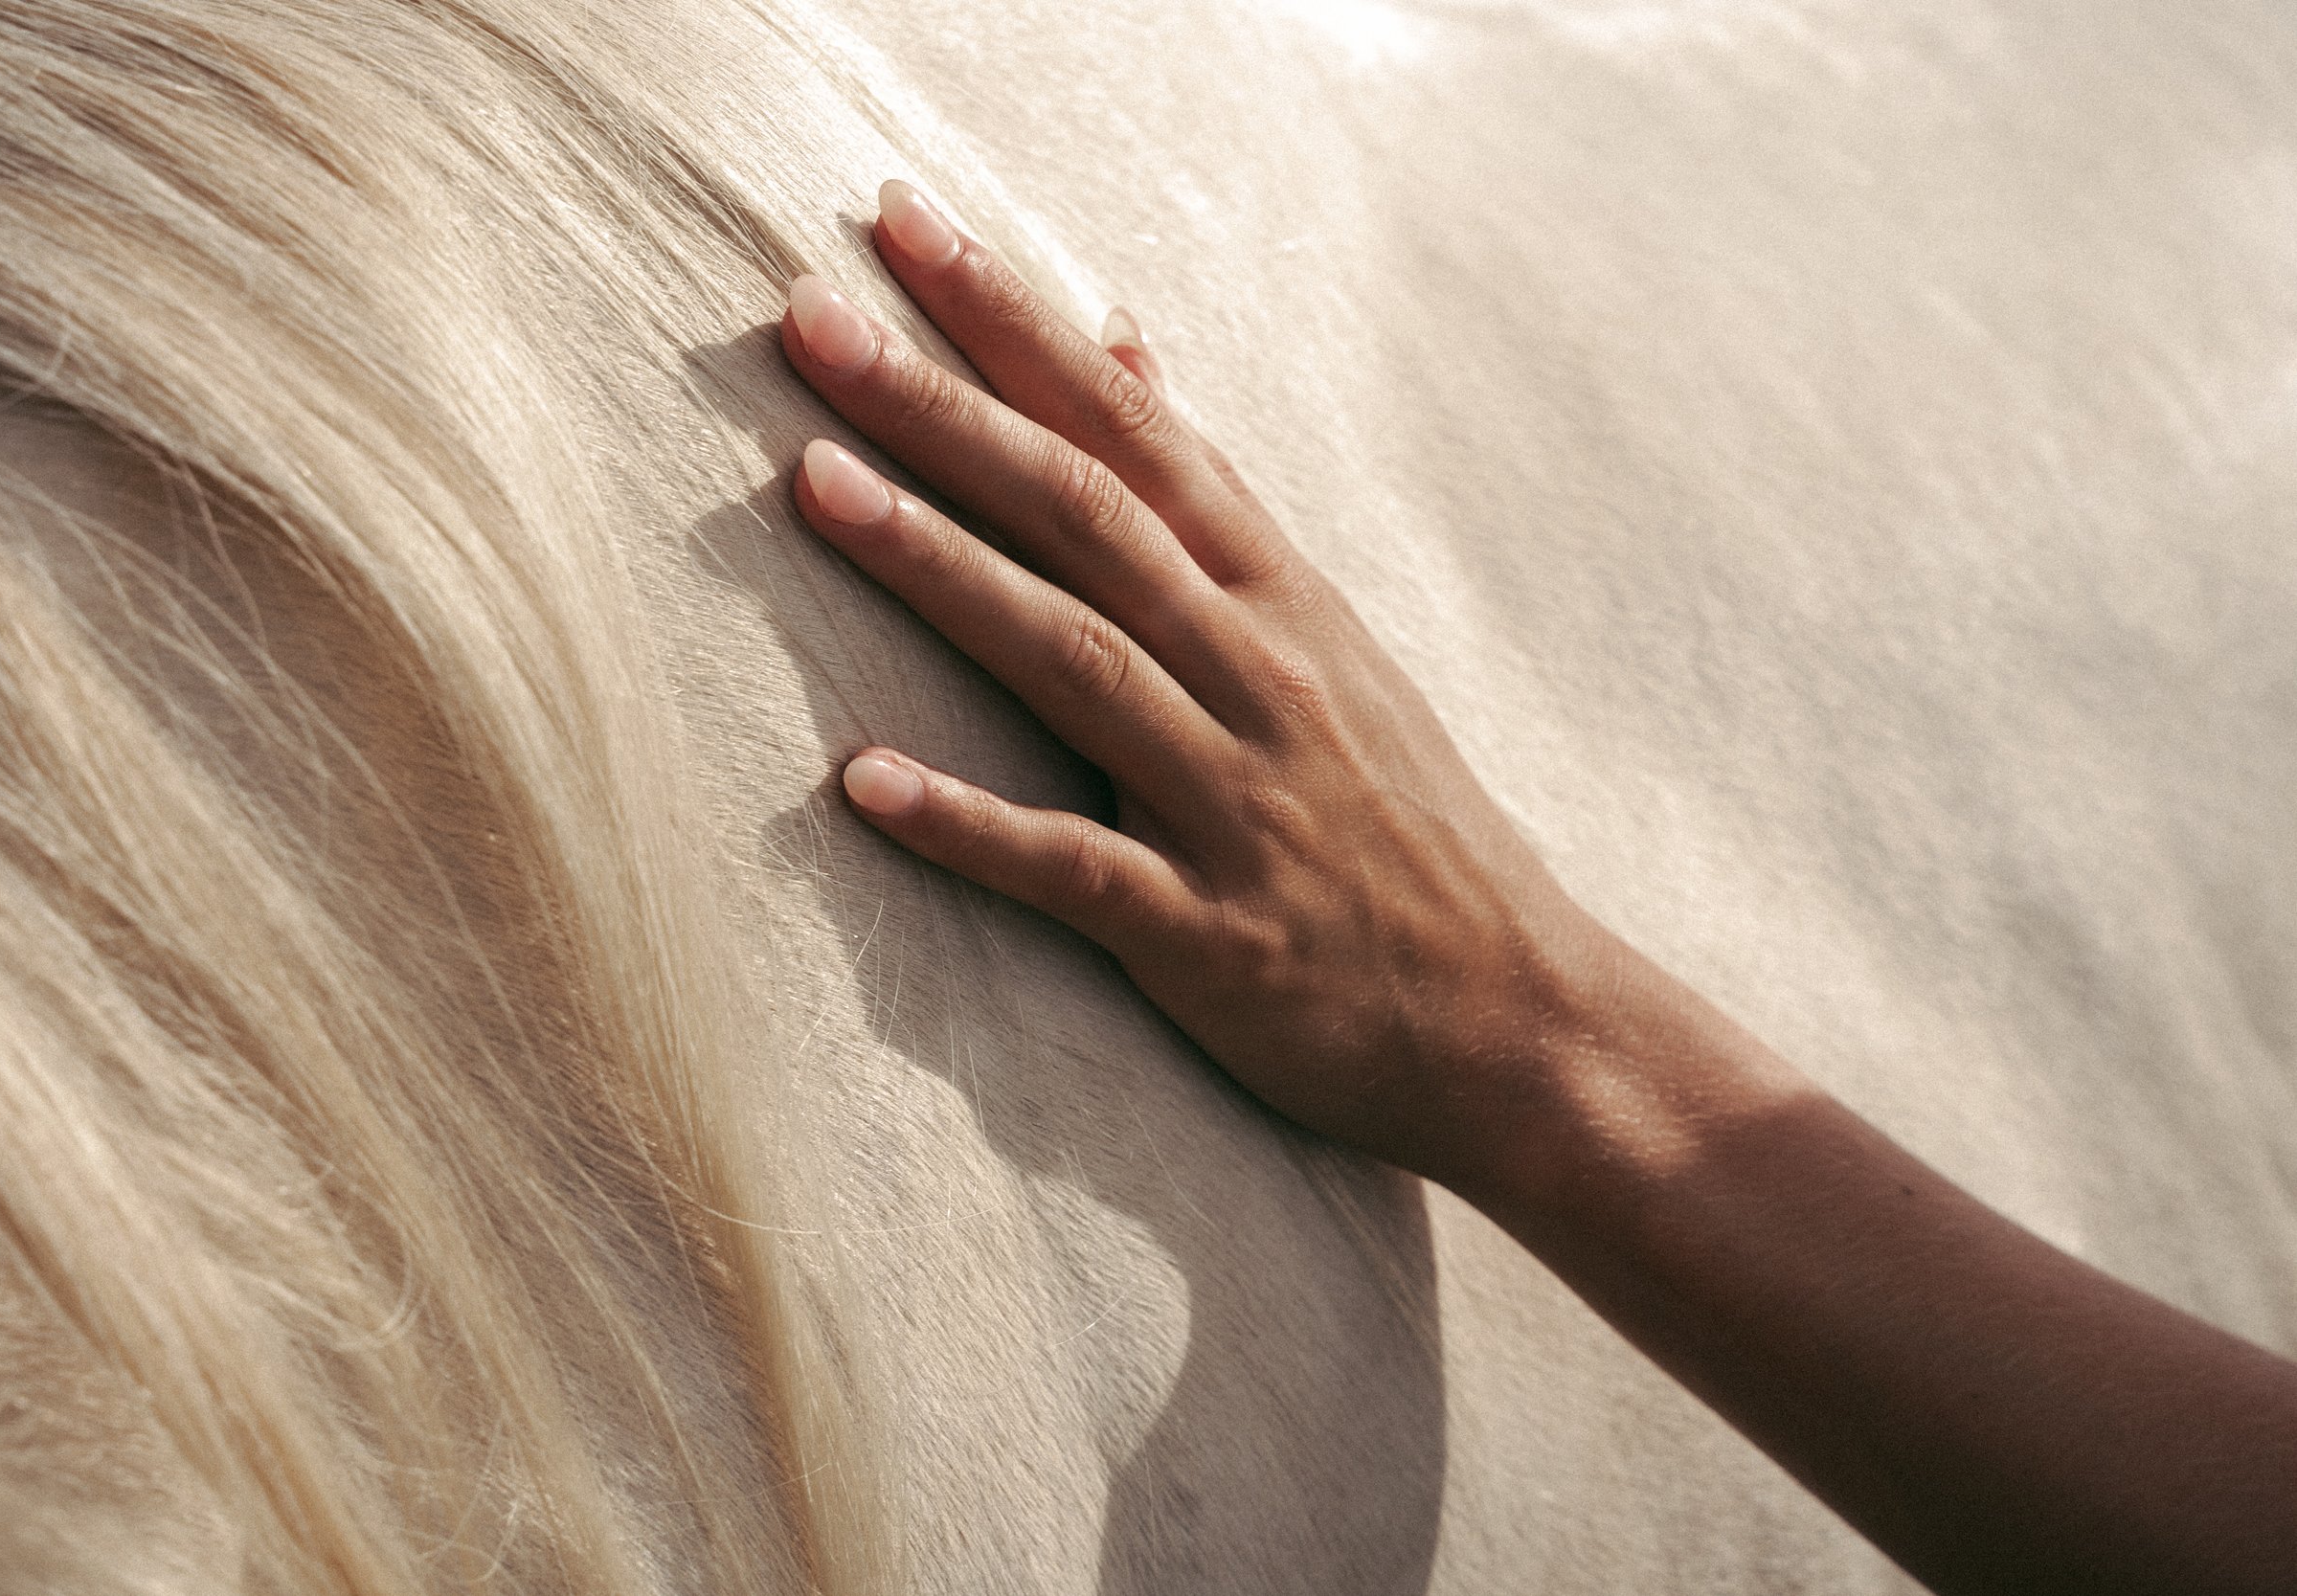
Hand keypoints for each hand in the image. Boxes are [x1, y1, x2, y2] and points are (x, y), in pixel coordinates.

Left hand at [778, 181, 1624, 1191]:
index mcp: (1278, 596)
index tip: (899, 222)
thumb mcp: (1326, 633)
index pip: (1131, 430)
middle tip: (811, 318)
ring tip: (812, 485)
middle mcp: (1257, 673)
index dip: (1014, 324)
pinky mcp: (1211, 933)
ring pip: (1075, 660)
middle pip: (1086, 517)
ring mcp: (1237, 800)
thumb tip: (1119, 342)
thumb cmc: (1402, 818)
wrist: (1523, 1014)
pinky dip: (972, 826)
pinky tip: (861, 783)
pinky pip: (1078, 872)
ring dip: (941, 568)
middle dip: (946, 411)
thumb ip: (1208, 496)